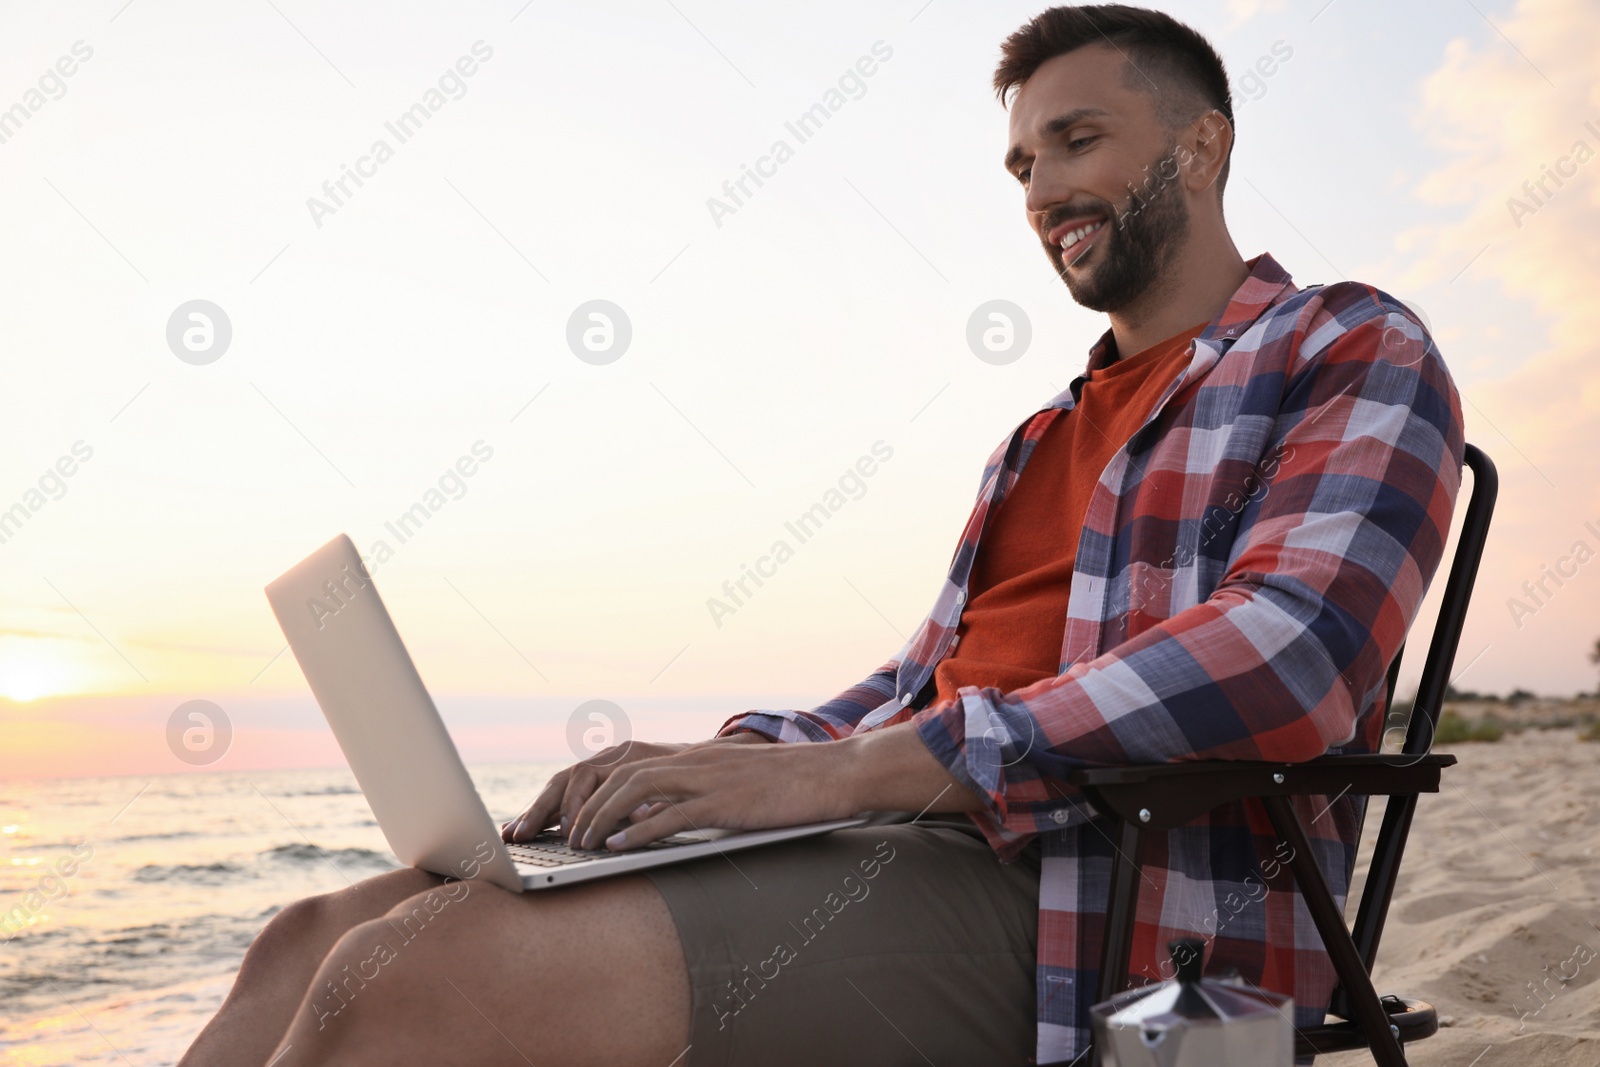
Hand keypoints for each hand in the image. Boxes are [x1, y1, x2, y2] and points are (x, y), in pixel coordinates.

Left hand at [500, 732, 771, 843]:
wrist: (832, 774)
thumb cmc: (784, 787)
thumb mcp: (727, 785)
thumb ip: (687, 795)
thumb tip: (645, 820)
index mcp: (687, 756)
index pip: (616, 763)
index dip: (578, 789)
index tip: (551, 820)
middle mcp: (689, 759)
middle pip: (613, 771)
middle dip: (575, 802)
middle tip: (551, 834)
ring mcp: (706, 777)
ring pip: (635, 786)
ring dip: (599, 815)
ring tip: (579, 842)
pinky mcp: (726, 801)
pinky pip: (672, 812)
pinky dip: (640, 829)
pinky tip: (618, 848)